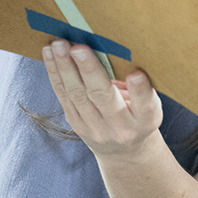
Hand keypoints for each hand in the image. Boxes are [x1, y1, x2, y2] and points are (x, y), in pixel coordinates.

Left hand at [42, 40, 163, 157]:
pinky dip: (55, 72)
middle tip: (79, 48)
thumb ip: (139, 86)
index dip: (140, 91)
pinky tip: (49, 53)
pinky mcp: (75, 123)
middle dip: (89, 71)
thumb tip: (117, 50)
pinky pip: (63, 95)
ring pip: (77, 95)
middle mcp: (120, 127)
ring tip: (59, 45)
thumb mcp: (148, 105)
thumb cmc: (138, 115)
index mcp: (145, 120)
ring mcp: (94, 128)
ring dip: (65, 68)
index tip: (136, 74)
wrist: (122, 152)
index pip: (145, 106)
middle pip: (103, 97)